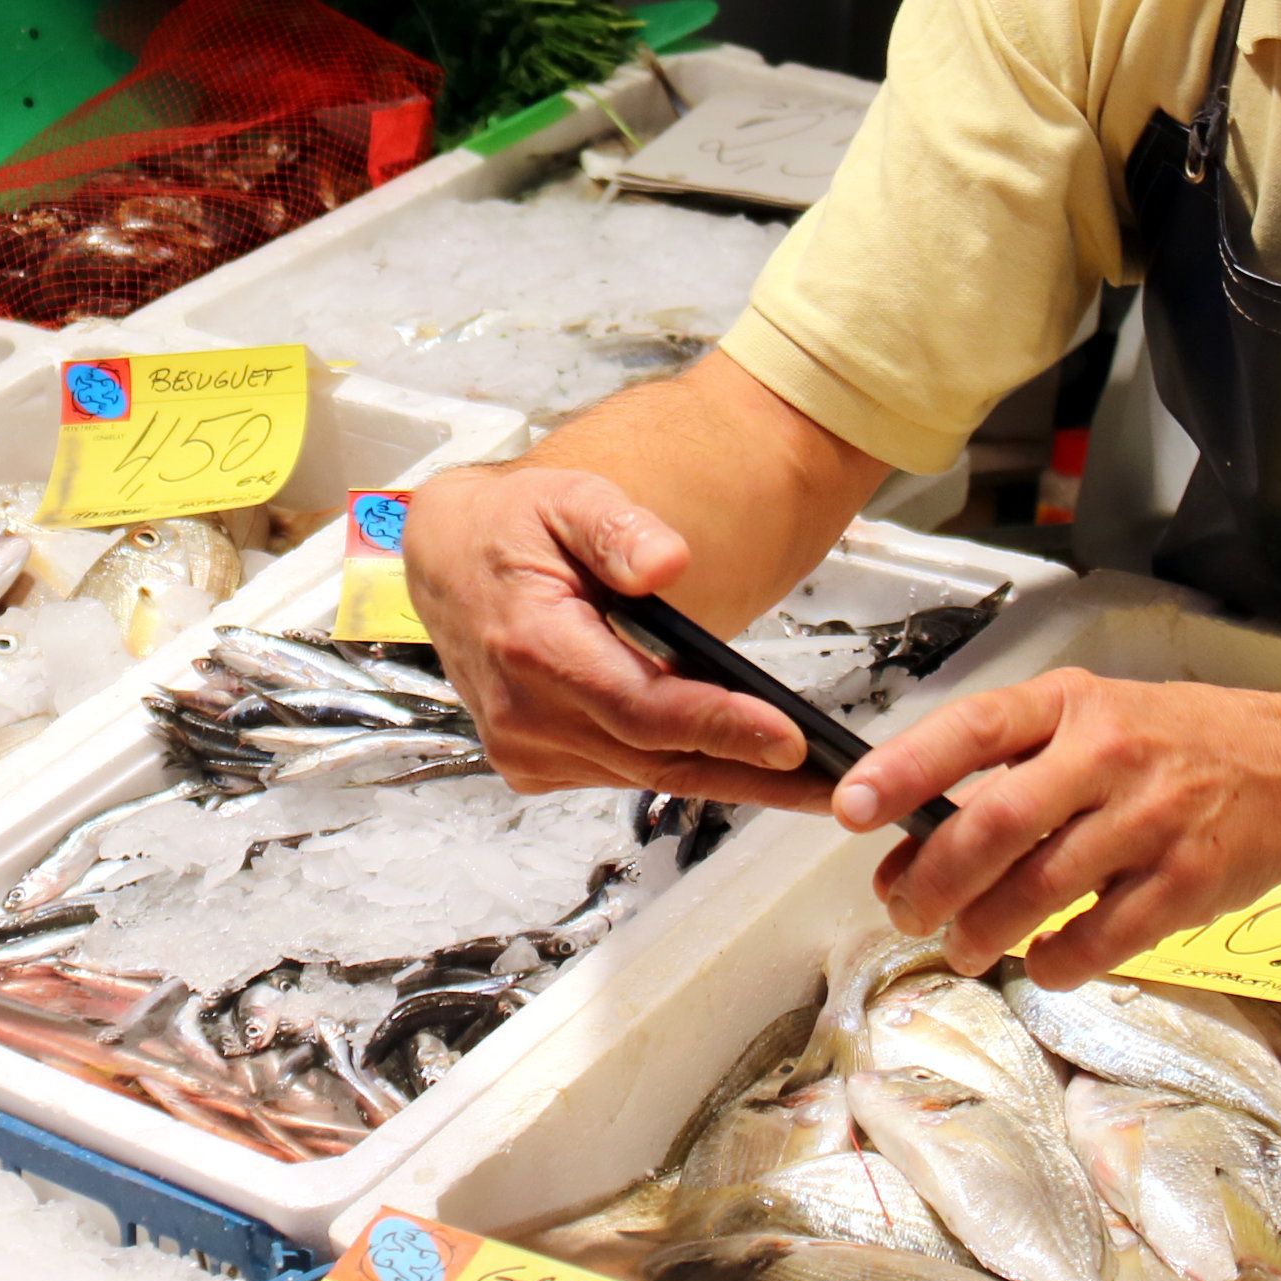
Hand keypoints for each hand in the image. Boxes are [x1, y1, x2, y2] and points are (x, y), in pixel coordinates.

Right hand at [407, 464, 818, 805]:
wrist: (446, 560)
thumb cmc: (512, 526)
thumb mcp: (566, 496)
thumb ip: (617, 528)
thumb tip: (667, 562)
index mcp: (530, 646)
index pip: (640, 707)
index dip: (719, 725)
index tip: (791, 738)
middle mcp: (522, 714)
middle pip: (656, 759)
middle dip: (752, 774)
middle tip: (834, 783)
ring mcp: (525, 747)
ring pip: (647, 777)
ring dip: (728, 778)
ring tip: (809, 781)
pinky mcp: (534, 763)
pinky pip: (624, 774)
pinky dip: (683, 769)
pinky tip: (740, 762)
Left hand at [838, 669, 1280, 981]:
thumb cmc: (1175, 744)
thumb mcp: (1091, 721)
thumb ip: (1009, 769)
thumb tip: (911, 840)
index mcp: (1071, 704)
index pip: (971, 730)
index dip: (903, 770)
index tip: (849, 808)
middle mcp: (1109, 755)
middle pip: (994, 823)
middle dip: (933, 879)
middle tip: (905, 910)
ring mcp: (1153, 820)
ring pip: (1040, 889)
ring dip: (982, 930)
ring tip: (960, 946)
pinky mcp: (1190, 882)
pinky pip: (1102, 938)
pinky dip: (1056, 961)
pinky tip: (1039, 961)